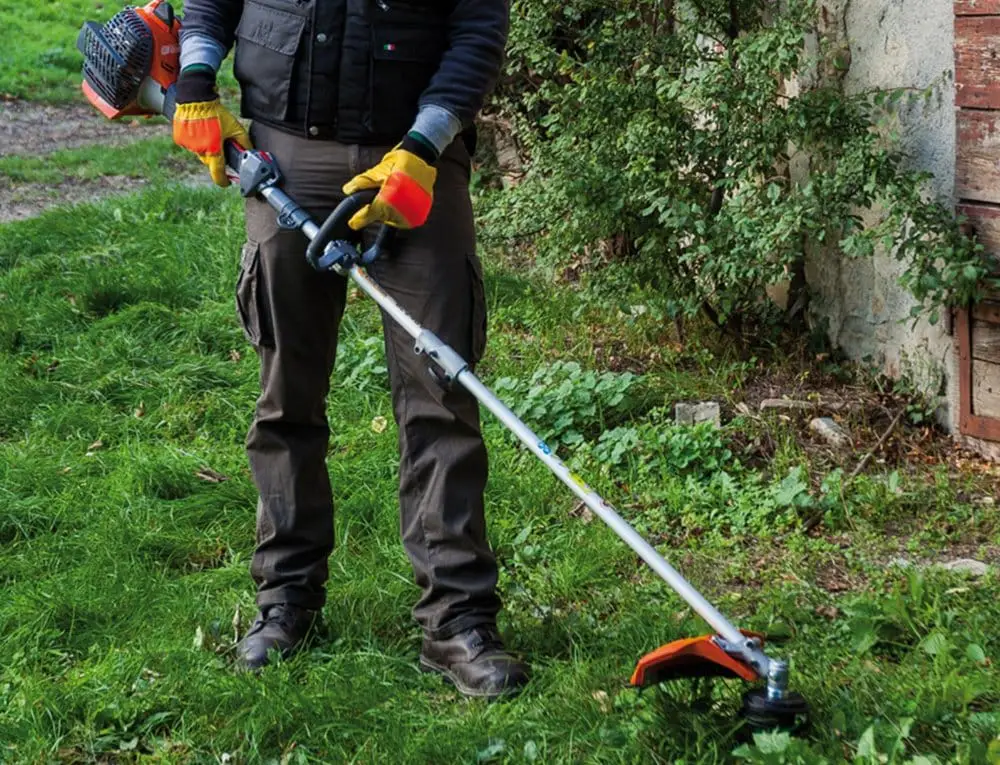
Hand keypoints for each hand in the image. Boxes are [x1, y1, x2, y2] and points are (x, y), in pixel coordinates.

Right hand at [172, 68, 251, 187]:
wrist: (196, 99)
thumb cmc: (217, 113)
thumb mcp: (236, 128)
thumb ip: (244, 143)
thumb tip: (249, 153)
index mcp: (214, 151)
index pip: (218, 174)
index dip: (224, 181)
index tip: (228, 182)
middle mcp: (200, 151)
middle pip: (210, 161)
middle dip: (216, 157)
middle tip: (220, 145)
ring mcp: (188, 146)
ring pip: (199, 153)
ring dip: (205, 147)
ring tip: (209, 132)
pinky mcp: (180, 139)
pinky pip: (190, 145)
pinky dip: (195, 141)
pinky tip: (199, 129)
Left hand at [343, 147, 436, 229]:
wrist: (421, 159)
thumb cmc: (400, 162)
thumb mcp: (378, 170)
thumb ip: (362, 182)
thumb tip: (348, 190)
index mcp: (393, 196)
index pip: (373, 213)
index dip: (361, 218)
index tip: (353, 223)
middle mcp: (405, 207)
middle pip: (383, 217)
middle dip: (377, 209)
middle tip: (380, 194)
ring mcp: (414, 212)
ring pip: (393, 219)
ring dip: (388, 212)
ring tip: (392, 195)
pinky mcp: (419, 215)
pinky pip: (403, 220)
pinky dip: (398, 213)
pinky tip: (399, 201)